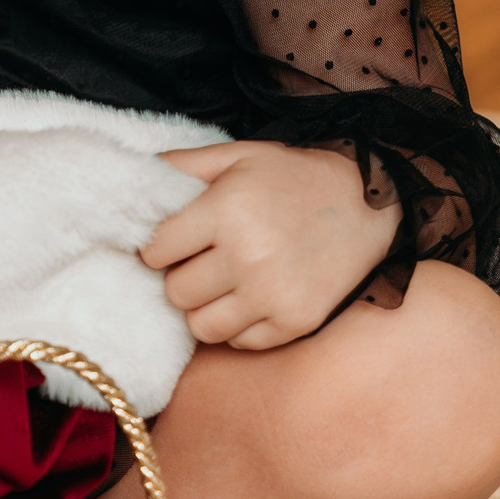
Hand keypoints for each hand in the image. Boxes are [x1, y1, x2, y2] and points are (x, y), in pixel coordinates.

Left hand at [142, 141, 400, 349]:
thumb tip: (130, 179)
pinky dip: (238, 325)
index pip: (155, 250)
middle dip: (180, 276)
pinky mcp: (295, 322)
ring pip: (201, 326)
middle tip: (202, 260)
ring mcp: (273, 295)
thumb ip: (180, 166)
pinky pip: (239, 342)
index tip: (173, 241)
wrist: (369, 204)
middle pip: (175, 292)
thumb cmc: (293, 178)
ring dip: (204, 306)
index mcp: (226, 209)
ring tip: (224, 282)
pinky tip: (253, 296)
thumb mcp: (236, 156)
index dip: (157, 246)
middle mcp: (248, 256)